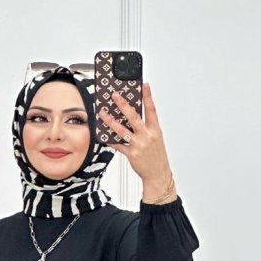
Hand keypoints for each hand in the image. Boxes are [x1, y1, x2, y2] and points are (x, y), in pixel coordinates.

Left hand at [97, 82, 174, 200]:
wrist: (158, 174)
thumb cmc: (156, 156)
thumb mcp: (155, 138)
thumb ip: (145, 127)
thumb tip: (130, 116)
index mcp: (155, 130)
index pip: (152, 110)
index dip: (148, 96)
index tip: (144, 85)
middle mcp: (147, 136)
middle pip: (134, 117)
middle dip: (123, 104)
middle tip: (114, 95)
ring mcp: (139, 145)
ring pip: (122, 130)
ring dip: (110, 121)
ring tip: (102, 113)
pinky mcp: (131, 154)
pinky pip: (117, 144)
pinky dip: (109, 139)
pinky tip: (102, 133)